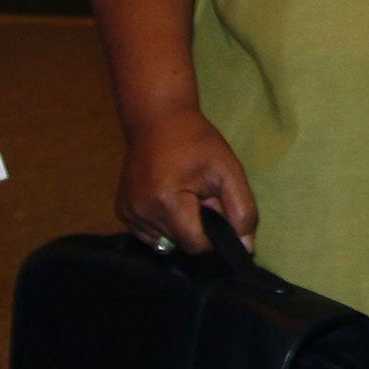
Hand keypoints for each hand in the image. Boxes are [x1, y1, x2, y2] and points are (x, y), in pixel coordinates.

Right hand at [117, 106, 256, 254]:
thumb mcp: (229, 170)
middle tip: (202, 196)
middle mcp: (140, 212)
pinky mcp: (122, 213)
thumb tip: (246, 247)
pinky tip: (170, 199)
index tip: (218, 208)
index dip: (214, 234)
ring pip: (165, 242)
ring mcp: (127, 214)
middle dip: (198, 226)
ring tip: (186, 195)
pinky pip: (150, 235)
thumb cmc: (197, 142)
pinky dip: (165, 224)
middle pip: (181, 244)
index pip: (196, 245)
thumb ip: (242, 209)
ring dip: (181, 226)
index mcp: (165, 200)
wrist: (158, 121)